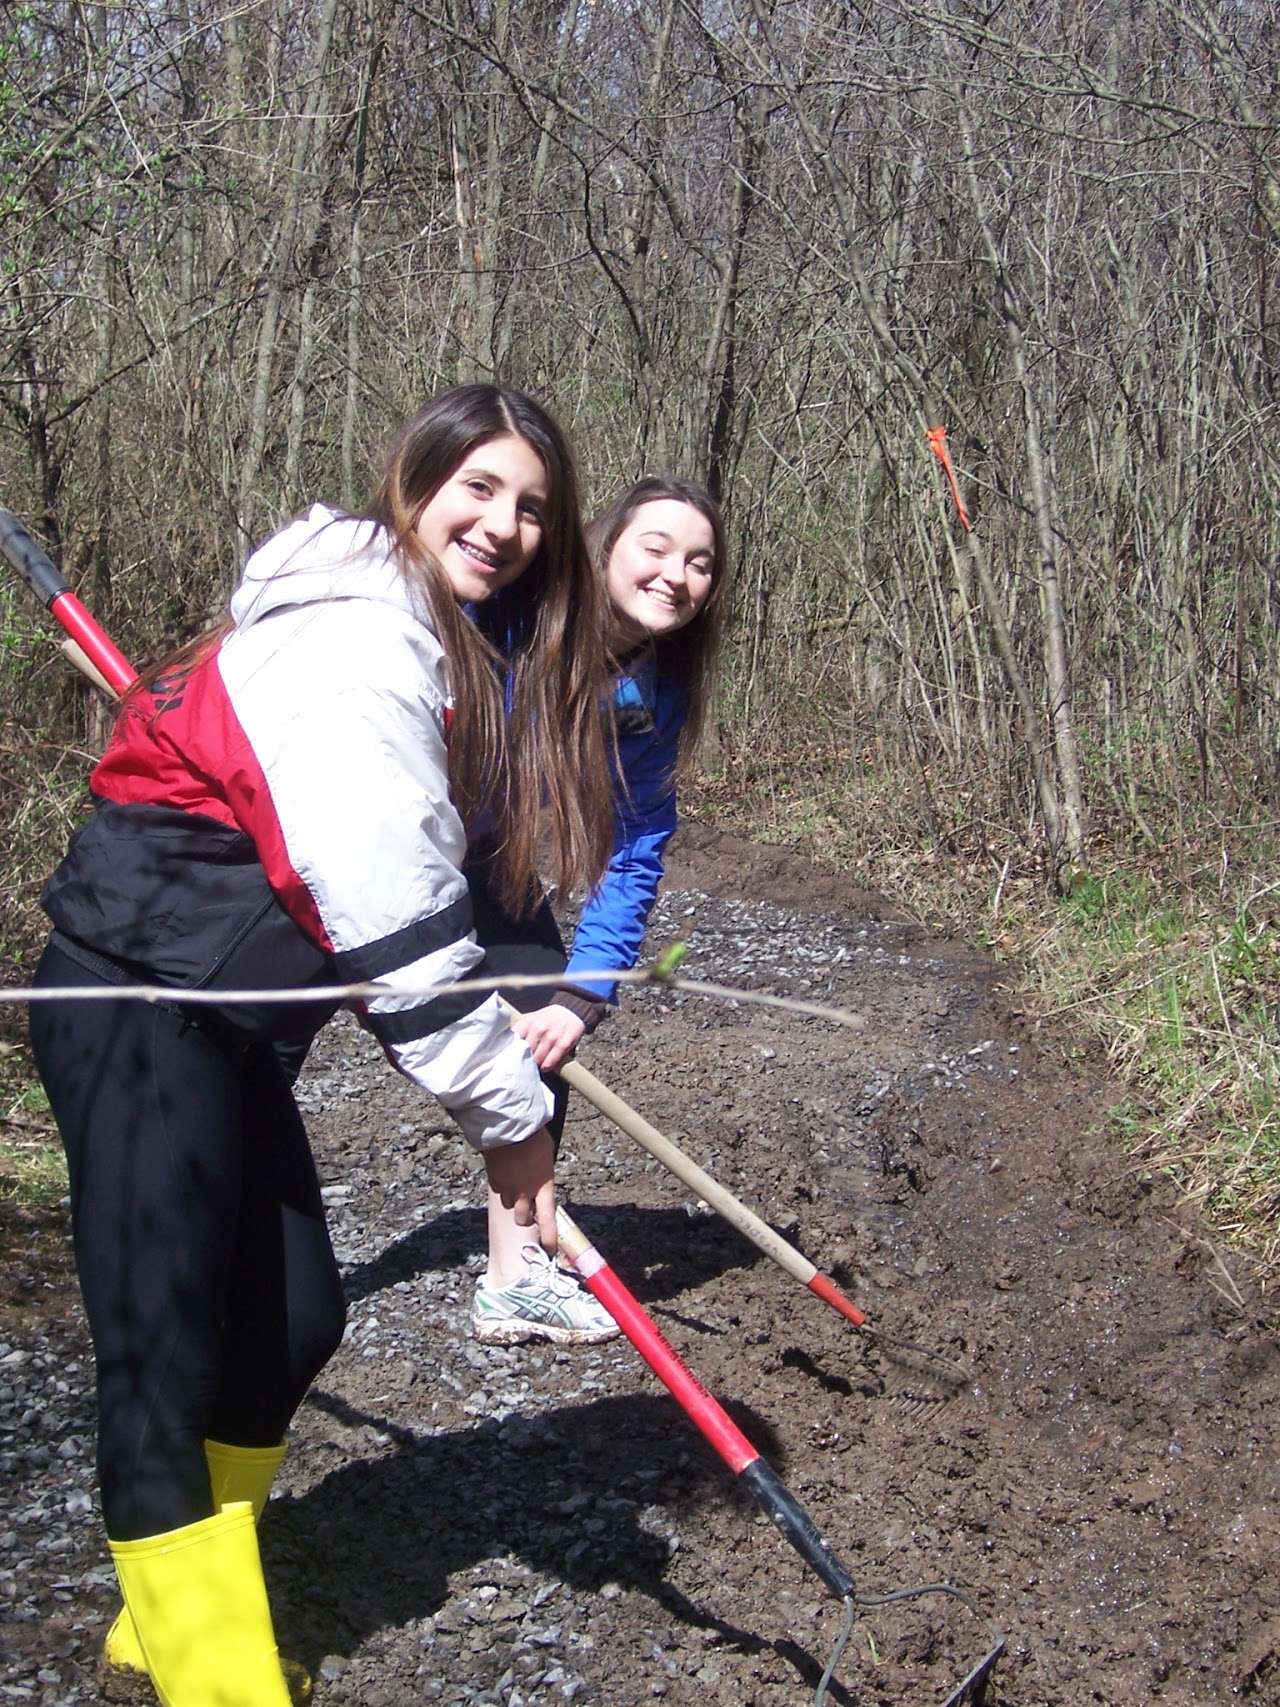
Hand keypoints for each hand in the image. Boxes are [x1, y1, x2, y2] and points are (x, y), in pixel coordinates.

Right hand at [482, 1126, 556, 1256]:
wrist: (509, 1125)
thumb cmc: (534, 1137)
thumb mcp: (547, 1157)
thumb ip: (544, 1176)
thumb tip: (542, 1183)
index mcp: (543, 1186)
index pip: (547, 1219)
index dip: (548, 1238)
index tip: (549, 1250)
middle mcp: (525, 1192)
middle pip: (523, 1219)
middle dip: (526, 1216)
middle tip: (528, 1206)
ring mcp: (508, 1188)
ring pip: (510, 1205)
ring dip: (514, 1200)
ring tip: (516, 1183)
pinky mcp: (494, 1181)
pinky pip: (499, 1190)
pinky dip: (503, 1186)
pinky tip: (506, 1172)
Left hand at [511, 1002, 586, 1070]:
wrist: (571, 1010)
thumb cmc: (548, 1017)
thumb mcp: (531, 1018)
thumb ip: (520, 1029)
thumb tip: (506, 1043)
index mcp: (528, 1022)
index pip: (513, 1039)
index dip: (509, 1050)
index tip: (508, 1057)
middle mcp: (539, 1029)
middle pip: (524, 1052)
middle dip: (523, 1059)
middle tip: (523, 1063)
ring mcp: (551, 1037)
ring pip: (537, 1059)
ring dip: (535, 1064)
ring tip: (535, 1065)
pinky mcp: (563, 1044)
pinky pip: (550, 1062)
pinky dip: (546, 1067)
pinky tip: (545, 1066)